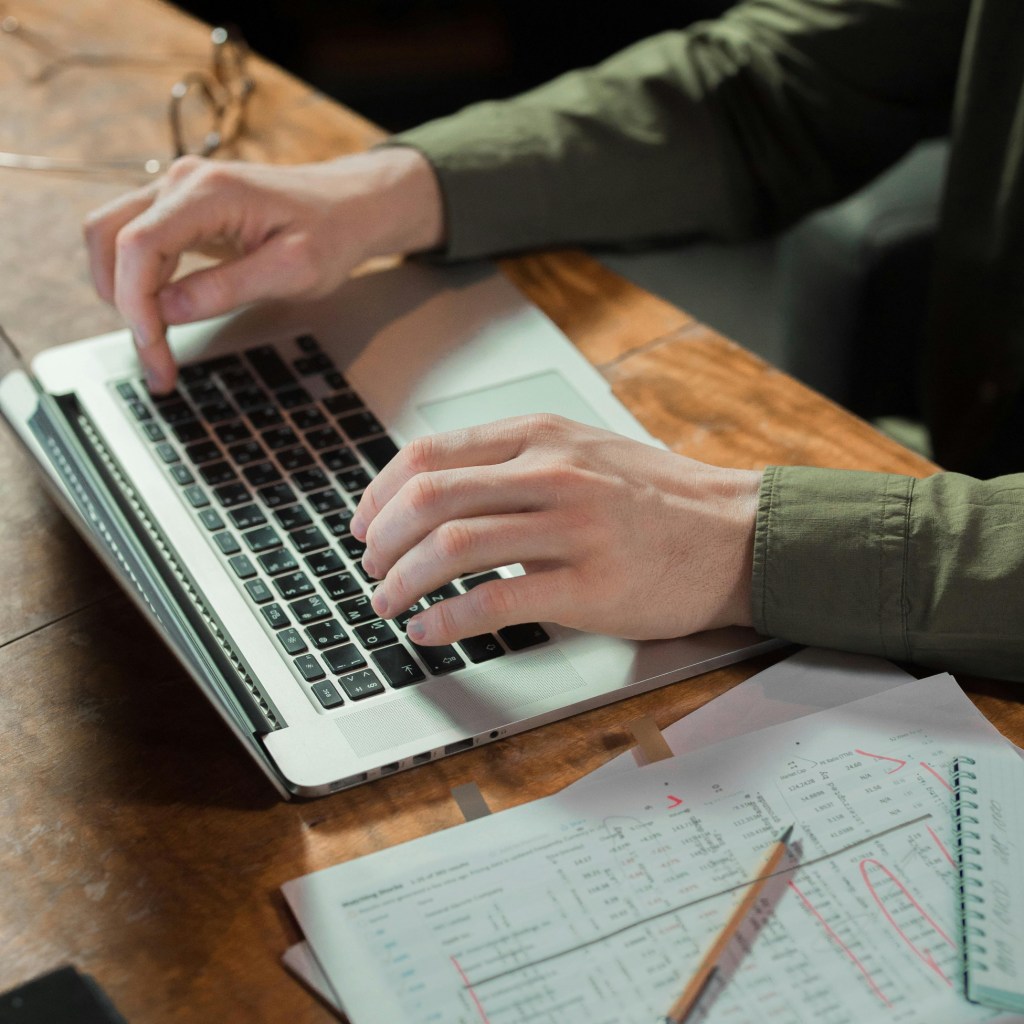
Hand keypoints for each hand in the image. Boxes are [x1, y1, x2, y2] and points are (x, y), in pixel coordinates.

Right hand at [83, 147, 443, 391]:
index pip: (139, 244)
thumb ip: (228, 287)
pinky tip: (163, 323)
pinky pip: (138, 245)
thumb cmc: (331, 232)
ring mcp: (177, 194)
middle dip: (122, 303)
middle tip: (156, 361)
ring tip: (158, 351)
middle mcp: (182, 183)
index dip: (135, 302)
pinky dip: (140, 285)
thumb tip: (168, 310)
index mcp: (210, 192)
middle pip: (108, 236)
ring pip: (114, 239)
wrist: (348, 206)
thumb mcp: (294, 270)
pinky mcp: (181, 211)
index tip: (154, 348)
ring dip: (124, 295)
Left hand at [351, 414, 760, 644]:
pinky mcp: (591, 586)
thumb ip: (514, 462)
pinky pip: (497, 602)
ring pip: (454, 547)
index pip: (430, 454)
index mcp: (541, 435)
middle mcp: (552, 473)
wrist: (735, 534)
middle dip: (380, 540)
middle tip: (368, 568)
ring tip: (387, 602)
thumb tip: (436, 493)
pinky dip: (447, 620)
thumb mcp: (582, 451)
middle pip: (430, 498)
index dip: (379, 494)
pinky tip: (429, 630)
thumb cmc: (655, 498)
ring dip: (402, 580)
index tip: (363, 524)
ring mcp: (573, 528)